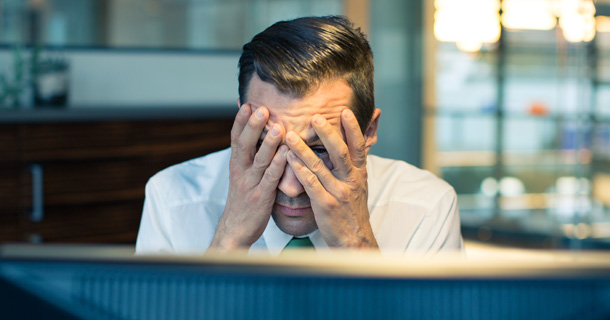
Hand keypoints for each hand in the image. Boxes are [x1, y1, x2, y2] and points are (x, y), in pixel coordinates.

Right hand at [210, 104, 286, 250]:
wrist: (235, 230)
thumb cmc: (243, 201)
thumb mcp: (242, 176)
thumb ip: (248, 156)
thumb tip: (253, 136)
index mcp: (236, 165)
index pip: (235, 138)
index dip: (240, 121)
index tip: (246, 103)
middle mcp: (240, 171)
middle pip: (244, 144)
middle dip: (252, 126)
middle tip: (261, 108)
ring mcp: (250, 184)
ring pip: (259, 160)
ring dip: (268, 142)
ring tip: (277, 125)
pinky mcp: (261, 197)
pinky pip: (271, 178)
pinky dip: (278, 164)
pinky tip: (286, 153)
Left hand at [285, 109, 377, 248]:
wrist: (354, 239)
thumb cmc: (352, 210)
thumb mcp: (359, 185)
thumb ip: (354, 164)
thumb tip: (355, 142)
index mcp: (359, 173)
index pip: (359, 146)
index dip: (353, 128)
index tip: (345, 111)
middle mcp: (351, 180)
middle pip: (340, 152)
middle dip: (327, 133)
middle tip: (315, 117)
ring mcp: (338, 192)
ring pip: (320, 166)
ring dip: (303, 149)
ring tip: (289, 135)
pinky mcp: (325, 204)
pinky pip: (311, 184)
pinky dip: (300, 171)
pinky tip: (289, 160)